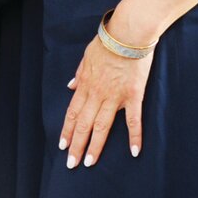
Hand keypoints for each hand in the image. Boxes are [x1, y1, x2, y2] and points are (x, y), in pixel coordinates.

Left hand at [59, 34, 152, 167]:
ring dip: (95, 146)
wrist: (128, 33)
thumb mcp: (86, 56)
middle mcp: (97, 93)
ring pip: (102, 126)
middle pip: (83, 124)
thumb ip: (79, 73)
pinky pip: (133, 119)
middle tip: (72, 164)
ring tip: (90, 162)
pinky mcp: (133, 95)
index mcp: (85, 85)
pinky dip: (134, 136)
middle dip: (76, 145)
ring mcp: (115, 96)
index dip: (67, 130)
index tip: (62, 146)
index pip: (72, 113)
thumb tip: (70, 86)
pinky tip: (134, 151)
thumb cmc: (108, 41)